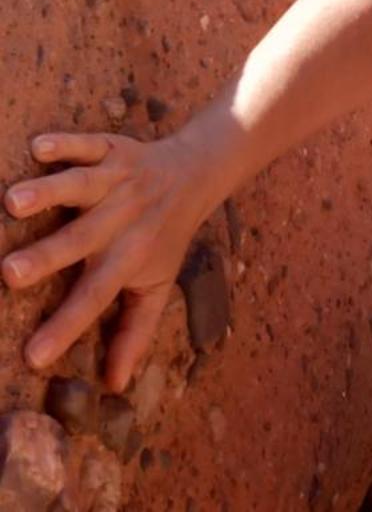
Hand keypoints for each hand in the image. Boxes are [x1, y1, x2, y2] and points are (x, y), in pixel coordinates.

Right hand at [3, 131, 213, 390]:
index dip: (66, 327)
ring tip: (11, 201)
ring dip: (49, 192)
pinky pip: (89, 144)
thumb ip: (135, 332)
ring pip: (82, 185)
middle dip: (46, 255)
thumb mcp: (157, 285)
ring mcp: (117, 180)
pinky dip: (66, 144)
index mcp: (128, 257)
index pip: (95, 298)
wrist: (196, 172)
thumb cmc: (165, 236)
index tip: (32, 356)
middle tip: (8, 273)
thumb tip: (115, 385)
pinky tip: (37, 147)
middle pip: (82, 239)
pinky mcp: (113, 149)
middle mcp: (122, 218)